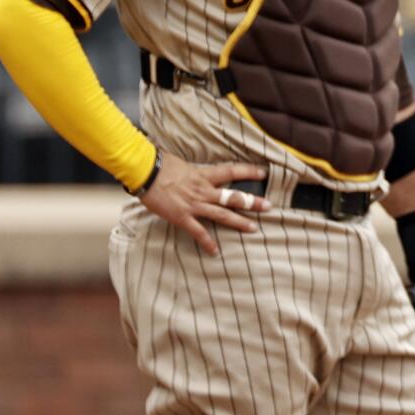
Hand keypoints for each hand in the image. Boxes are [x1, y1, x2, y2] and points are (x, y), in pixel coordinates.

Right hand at [138, 152, 271, 254]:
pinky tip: (215, 252)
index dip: (248, 171)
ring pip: (222, 215)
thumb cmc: (160, 165)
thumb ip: (193, 169)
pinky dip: (207, 243)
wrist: (145, 173)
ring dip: (239, 222)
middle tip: (269, 207)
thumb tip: (193, 168)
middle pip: (233, 196)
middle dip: (252, 202)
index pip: (232, 171)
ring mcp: (194, 205)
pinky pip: (198, 232)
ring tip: (254, 228)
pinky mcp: (182, 217)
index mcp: (204, 175)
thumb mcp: (182, 163)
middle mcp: (204, 190)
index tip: (263, 173)